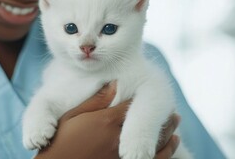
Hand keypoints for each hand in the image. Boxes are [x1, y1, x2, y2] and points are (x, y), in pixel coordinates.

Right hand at [34, 82, 180, 158]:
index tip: (150, 95)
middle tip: (173, 113)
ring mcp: (121, 156)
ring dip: (168, 136)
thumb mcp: (72, 116)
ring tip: (175, 128)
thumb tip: (114, 84)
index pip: (131, 106)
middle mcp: (118, 138)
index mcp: (106, 121)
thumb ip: (95, 100)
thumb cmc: (60, 140)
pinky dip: (163, 155)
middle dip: (163, 119)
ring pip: (154, 146)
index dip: (143, 100)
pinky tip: (168, 149)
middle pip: (148, 126)